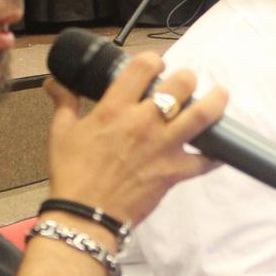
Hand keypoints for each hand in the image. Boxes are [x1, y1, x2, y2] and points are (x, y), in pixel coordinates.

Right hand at [43, 52, 224, 228]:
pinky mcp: (175, 171)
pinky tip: (219, 148)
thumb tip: (56, 82)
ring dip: (216, 102)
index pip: (143, 67)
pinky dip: (216, 155)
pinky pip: (206, 161)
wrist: (84, 215)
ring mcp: (163, 146)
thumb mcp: (62, 132)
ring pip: (202, 115)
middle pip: (181, 84)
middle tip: (185, 83)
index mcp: (116, 108)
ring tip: (220, 96)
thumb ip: (65, 102)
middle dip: (187, 78)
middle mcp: (144, 122)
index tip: (155, 65)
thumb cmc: (72, 173)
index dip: (153, 60)